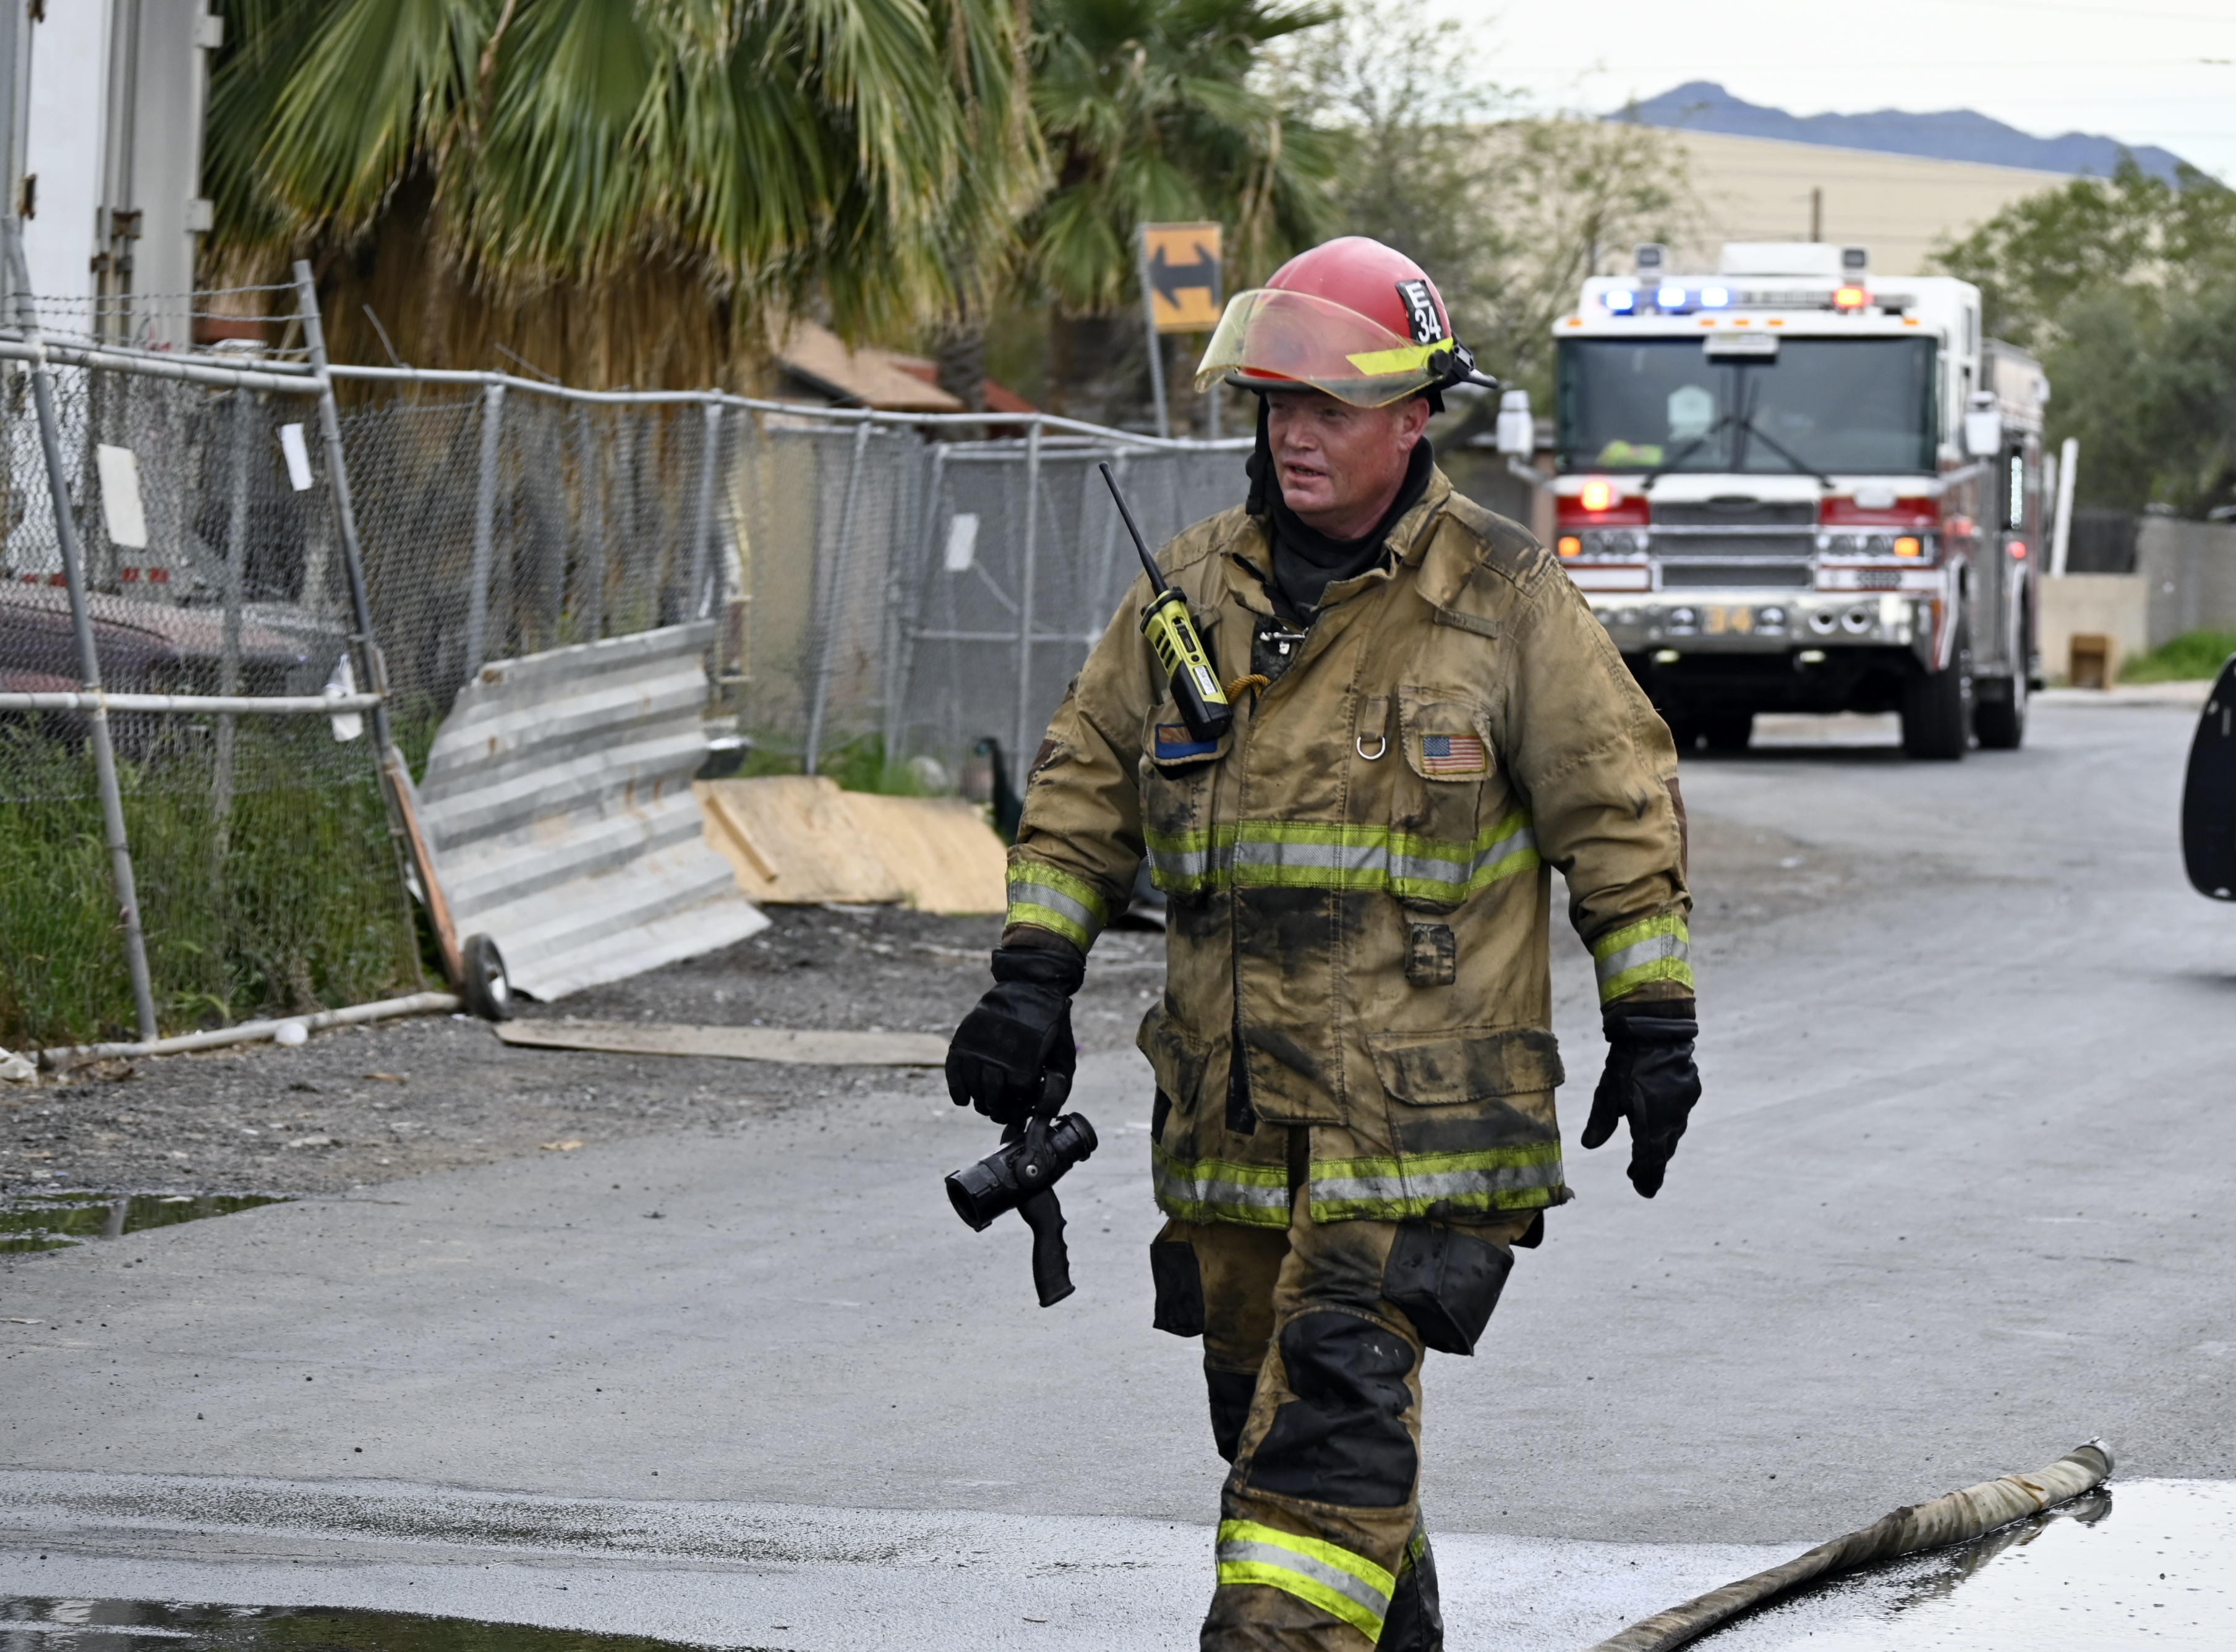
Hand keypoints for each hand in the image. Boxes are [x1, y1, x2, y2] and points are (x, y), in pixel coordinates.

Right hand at [946, 945, 1084, 1123]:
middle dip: (995, 1108)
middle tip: (998, 1110)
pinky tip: (962, 1099)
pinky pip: (954, 1070)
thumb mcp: (1064, 1058)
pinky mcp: (967, 1037)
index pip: (1014, 1099)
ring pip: (973, 1086)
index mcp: (1026, 1063)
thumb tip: (1041, 1115)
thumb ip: (1057, 1089)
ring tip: (984, 1103)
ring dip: (978, 1100)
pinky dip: (956, 1088)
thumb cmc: (1050, 1028)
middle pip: (991, 1097)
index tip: (1017, 1109)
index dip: (1015, 1108)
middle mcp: (1000, 1055)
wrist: (1031, 987)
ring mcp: (981, 1046)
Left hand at [1581, 1009, 1699, 1197]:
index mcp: (1651, 1125)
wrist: (1657, 1031)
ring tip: (1649, 1153)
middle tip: (1639, 1176)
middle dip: (1651, 1164)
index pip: (1650, 1161)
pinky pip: (1679, 1114)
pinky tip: (1661, 1120)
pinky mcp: (1690, 1090)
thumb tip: (1589, 1145)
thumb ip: (1600, 1121)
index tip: (1645, 1192)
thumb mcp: (1607, 1093)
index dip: (1647, 1177)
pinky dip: (1668, 1122)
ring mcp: (1684, 1105)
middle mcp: (1672, 1120)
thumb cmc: (1628, 1063)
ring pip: (1672, 1132)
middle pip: (1662, 1149)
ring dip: (1660, 1144)